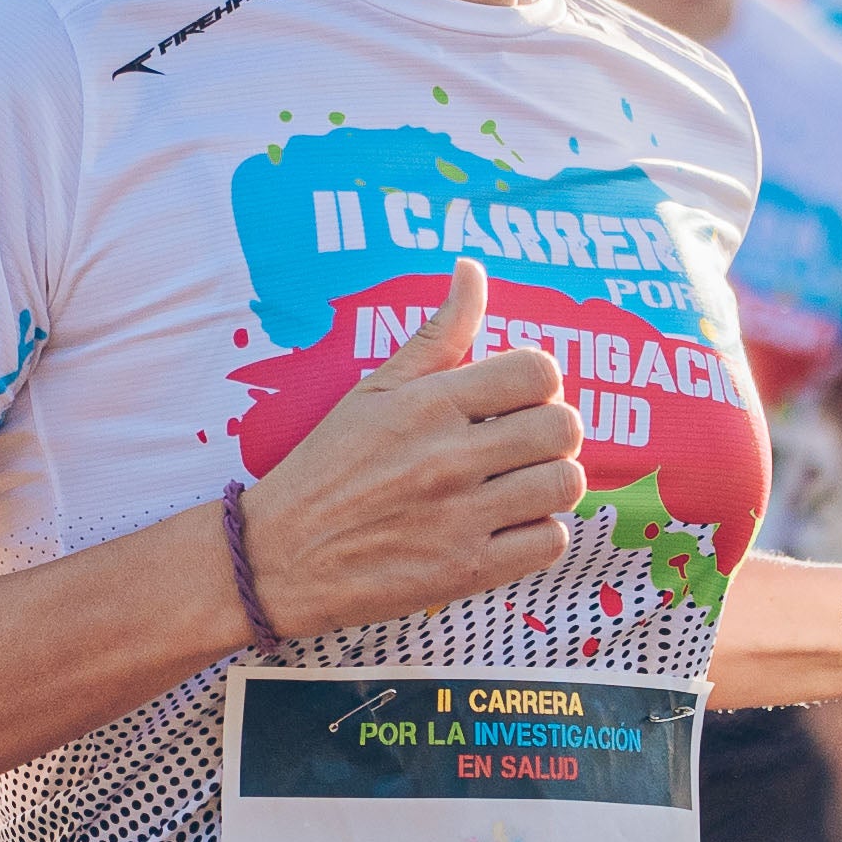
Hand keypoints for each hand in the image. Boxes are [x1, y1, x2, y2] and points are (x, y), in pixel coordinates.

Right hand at [230, 261, 584, 635]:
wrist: (277, 557)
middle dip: (553, 432)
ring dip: (551, 483)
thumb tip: (472, 269)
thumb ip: (436, 333)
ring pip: (565, 484)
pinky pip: (550, 543)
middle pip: (563, 427)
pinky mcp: (465, 572)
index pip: (538, 371)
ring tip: (520, 485)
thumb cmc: (326, 466)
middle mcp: (447, 458)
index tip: (517, 400)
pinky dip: (540, 533)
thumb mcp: (374, 390)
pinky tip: (509, 526)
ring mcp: (459, 518)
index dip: (540, 382)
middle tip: (523, 444)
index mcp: (427, 404)